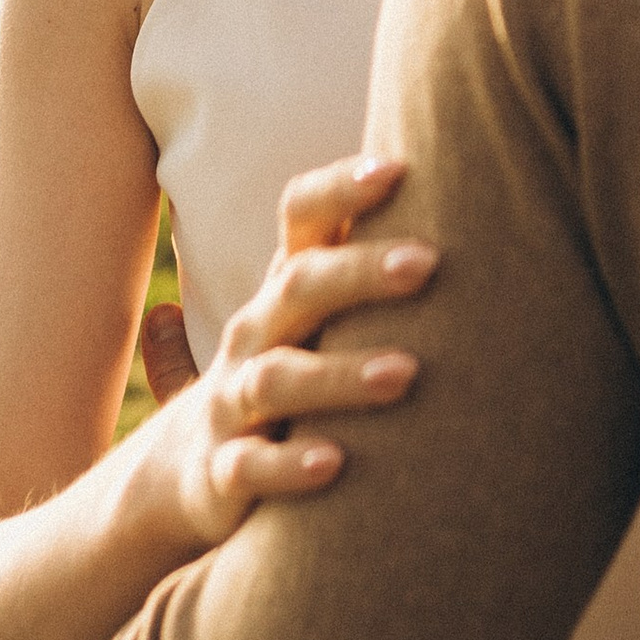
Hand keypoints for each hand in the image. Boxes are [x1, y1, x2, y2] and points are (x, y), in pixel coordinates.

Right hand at [132, 153, 435, 554]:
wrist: (188, 472)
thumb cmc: (286, 373)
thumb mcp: (314, 318)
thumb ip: (363, 260)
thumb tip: (450, 180)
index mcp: (284, 289)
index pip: (300, 216)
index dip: (340, 188)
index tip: (398, 167)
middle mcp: (255, 333)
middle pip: (298, 288)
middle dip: (361, 272)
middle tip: (429, 261)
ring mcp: (233, 402)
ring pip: (278, 378)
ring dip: (341, 375)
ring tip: (407, 374)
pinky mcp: (223, 471)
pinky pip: (250, 466)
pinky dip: (289, 464)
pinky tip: (336, 462)